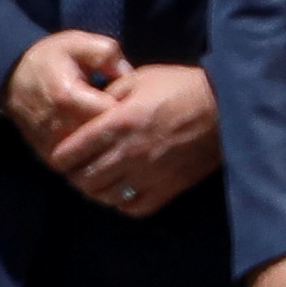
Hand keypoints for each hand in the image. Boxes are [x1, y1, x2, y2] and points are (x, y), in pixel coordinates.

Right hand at [0, 28, 123, 156]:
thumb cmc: (50, 57)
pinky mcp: (48, 156)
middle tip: (134, 123)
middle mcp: (59, 126)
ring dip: (108, 149)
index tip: (138, 104)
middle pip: (105, 142)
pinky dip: (93, 159)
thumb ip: (109, 56)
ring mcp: (52, 145)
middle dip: (123, 134)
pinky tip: (103, 146)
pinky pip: (79, 166)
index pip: (112, 116)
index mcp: (69, 97)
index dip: (131, 112)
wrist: (10, 76)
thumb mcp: (79, 43)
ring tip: (120, 135)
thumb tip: (132, 78)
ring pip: (93, 158)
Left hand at [45, 59, 220, 217]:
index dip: (60, 156)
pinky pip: (133, 208)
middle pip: (83, 179)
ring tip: (96, 181)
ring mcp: (148, 175)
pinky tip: (121, 191)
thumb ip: (108, 95)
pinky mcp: (168, 189)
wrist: (225, 107)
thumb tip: (86, 108)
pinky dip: (121, 203)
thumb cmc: (181, 87)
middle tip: (76, 169)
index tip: (60, 155)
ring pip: (104, 197)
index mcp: (118, 123)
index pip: (71, 153)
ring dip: (95, 190)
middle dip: (73, 175)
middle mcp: (129, 153)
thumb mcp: (138, 78)